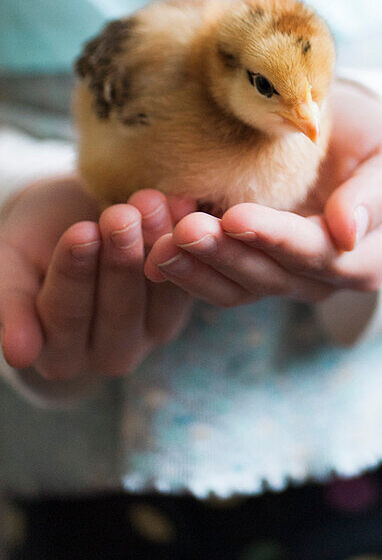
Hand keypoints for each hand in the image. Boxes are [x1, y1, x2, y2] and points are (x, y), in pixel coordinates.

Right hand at [0, 176, 192, 381]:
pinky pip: (187, 279)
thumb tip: (18, 355)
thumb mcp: (12, 264)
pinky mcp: (179, 311)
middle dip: (119, 257)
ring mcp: (147, 337)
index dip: (74, 271)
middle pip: (115, 307)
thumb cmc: (34, 242)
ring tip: (150, 203)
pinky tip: (180, 204)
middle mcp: (104, 356)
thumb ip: (12, 304)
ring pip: (155, 295)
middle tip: (121, 216)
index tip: (81, 232)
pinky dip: (183, 241)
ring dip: (155, 244)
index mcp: (57, 354)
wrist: (74, 216)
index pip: (65, 312)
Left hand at [143, 79, 381, 306]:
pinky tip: (149, 242)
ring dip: (195, 266)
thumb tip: (347, 232)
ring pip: (235, 285)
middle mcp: (320, 280)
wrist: (339, 130)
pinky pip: (211, 276)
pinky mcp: (243, 265)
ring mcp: (279, 277)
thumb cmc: (376, 141)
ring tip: (160, 238)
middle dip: (225, 255)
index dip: (278, 241)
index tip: (237, 217)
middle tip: (184, 228)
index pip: (320, 258)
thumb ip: (378, 195)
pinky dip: (181, 263)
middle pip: (271, 277)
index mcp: (365, 260)